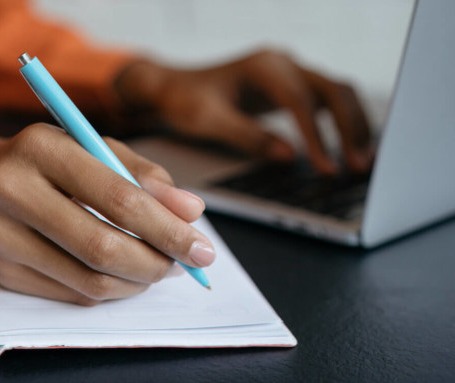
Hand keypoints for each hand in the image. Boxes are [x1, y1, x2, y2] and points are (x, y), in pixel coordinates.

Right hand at [0, 124, 212, 304]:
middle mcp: (11, 190)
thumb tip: (191, 211)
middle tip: (185, 265)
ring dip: (137, 282)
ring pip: (88, 279)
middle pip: (102, 246)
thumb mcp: (90, 146)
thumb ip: (142, 173)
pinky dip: (110, 290)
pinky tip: (124, 275)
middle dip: (157, 263)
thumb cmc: (41, 160)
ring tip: (158, 267)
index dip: (167, 228)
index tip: (202, 246)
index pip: (117, 197)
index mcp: (40, 147)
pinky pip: (71, 294)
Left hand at [115, 49, 372, 173]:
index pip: (300, 100)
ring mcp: (291, 73)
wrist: (173, 88)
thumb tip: (287, 156)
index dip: (316, 135)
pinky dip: (344, 124)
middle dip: (351, 128)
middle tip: (359, 166)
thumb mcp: (207, 120)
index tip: (325, 166)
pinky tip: (350, 150)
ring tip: (363, 162)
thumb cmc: (184, 100)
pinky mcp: (293, 88)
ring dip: (355, 126)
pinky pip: (329, 102)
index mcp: (263, 66)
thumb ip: (246, 136)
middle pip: (334, 90)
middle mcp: (283, 63)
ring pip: (338, 93)